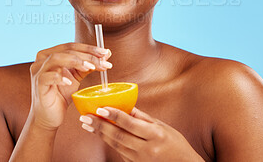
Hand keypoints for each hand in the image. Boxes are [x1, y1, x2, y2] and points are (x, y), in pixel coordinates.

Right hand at [29, 43, 111, 130]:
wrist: (50, 116)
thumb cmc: (61, 94)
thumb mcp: (77, 76)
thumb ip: (88, 64)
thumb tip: (106, 54)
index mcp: (51, 54)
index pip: (72, 46)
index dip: (89, 48)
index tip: (105, 53)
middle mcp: (42, 59)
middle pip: (66, 50)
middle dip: (87, 55)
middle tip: (102, 62)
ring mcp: (38, 71)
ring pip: (56, 58)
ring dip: (75, 61)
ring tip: (89, 68)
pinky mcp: (38, 85)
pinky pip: (47, 77)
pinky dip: (60, 77)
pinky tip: (70, 82)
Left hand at [79, 107, 202, 161]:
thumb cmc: (176, 145)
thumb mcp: (163, 127)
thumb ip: (144, 118)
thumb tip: (127, 107)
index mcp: (155, 135)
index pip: (130, 123)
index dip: (114, 115)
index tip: (100, 108)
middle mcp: (146, 148)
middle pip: (118, 136)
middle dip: (100, 126)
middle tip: (85, 117)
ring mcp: (140, 160)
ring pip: (116, 145)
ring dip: (100, 134)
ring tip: (88, 125)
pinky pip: (121, 152)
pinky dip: (110, 143)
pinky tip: (102, 135)